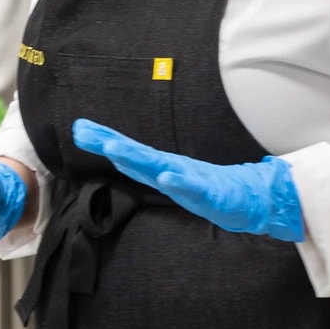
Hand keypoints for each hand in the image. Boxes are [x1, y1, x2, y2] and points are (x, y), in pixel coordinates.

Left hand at [72, 120, 303, 241]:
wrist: (250, 199)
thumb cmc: (207, 187)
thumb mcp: (169, 177)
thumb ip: (142, 167)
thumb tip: (113, 152)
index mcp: (162, 167)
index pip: (127, 153)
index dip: (104, 141)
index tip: (79, 130)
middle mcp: (172, 169)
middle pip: (136, 155)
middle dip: (111, 144)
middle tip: (85, 134)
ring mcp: (190, 179)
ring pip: (159, 167)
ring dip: (135, 158)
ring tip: (113, 150)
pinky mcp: (210, 193)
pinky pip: (192, 188)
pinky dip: (178, 182)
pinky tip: (165, 177)